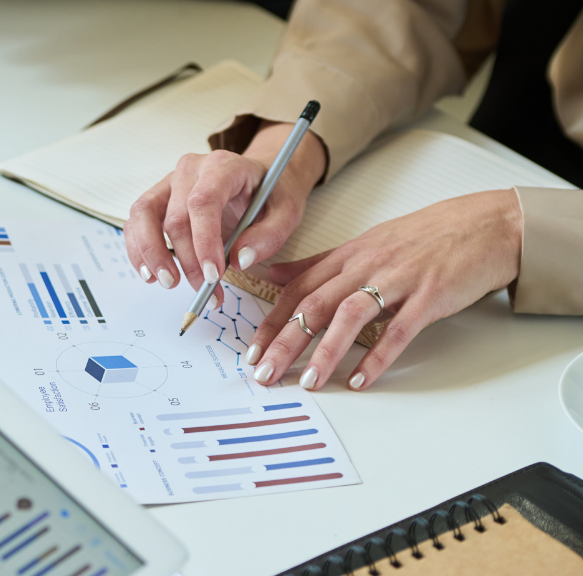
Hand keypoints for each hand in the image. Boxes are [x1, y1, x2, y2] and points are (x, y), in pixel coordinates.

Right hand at [124, 121, 325, 305]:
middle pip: (175, 218)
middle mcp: (190, 170)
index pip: (203, 202)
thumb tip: (240, 260)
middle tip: (205, 291)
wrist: (259, 176)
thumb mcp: (287, 212)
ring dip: (152, 255)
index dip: (204, 241)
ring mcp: (169, 182)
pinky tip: (150, 275)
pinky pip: (136, 223)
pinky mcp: (157, 199)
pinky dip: (138, 250)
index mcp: (223, 166)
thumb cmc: (271, 193)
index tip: (214, 275)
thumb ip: (269, 236)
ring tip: (168, 283)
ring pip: (144, 216)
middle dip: (187, 261)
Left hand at [248, 189, 522, 390]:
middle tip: (264, 372)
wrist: (487, 223)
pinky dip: (377, 356)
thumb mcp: (367, 244)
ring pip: (349, 315)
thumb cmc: (428, 236)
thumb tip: (275, 274)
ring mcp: (398, 279)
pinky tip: (359, 379)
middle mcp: (366, 265)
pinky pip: (398, 330)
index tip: (252, 349)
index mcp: (349, 255)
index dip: (271, 319)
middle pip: (314, 304)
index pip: (297, 288)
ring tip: (307, 381)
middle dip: (284, 341)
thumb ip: (320, 264)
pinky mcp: (429, 295)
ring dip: (325, 351)